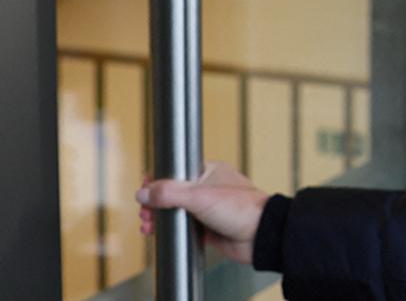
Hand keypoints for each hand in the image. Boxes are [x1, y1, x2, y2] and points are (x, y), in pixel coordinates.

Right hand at [137, 161, 270, 264]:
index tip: (144, 189)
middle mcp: (208, 189)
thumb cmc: (241, 209)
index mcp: (209, 171)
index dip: (158, 180)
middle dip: (154, 203)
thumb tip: (144, 192)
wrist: (261, 236)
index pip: (177, 171)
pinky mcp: (208, 228)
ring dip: (160, 218)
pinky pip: (184, 228)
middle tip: (145, 213)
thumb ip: (170, 193)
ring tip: (148, 226)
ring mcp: (208, 209)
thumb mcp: (200, 196)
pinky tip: (160, 235)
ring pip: (176, 212)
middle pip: (172, 193)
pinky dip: (172, 231)